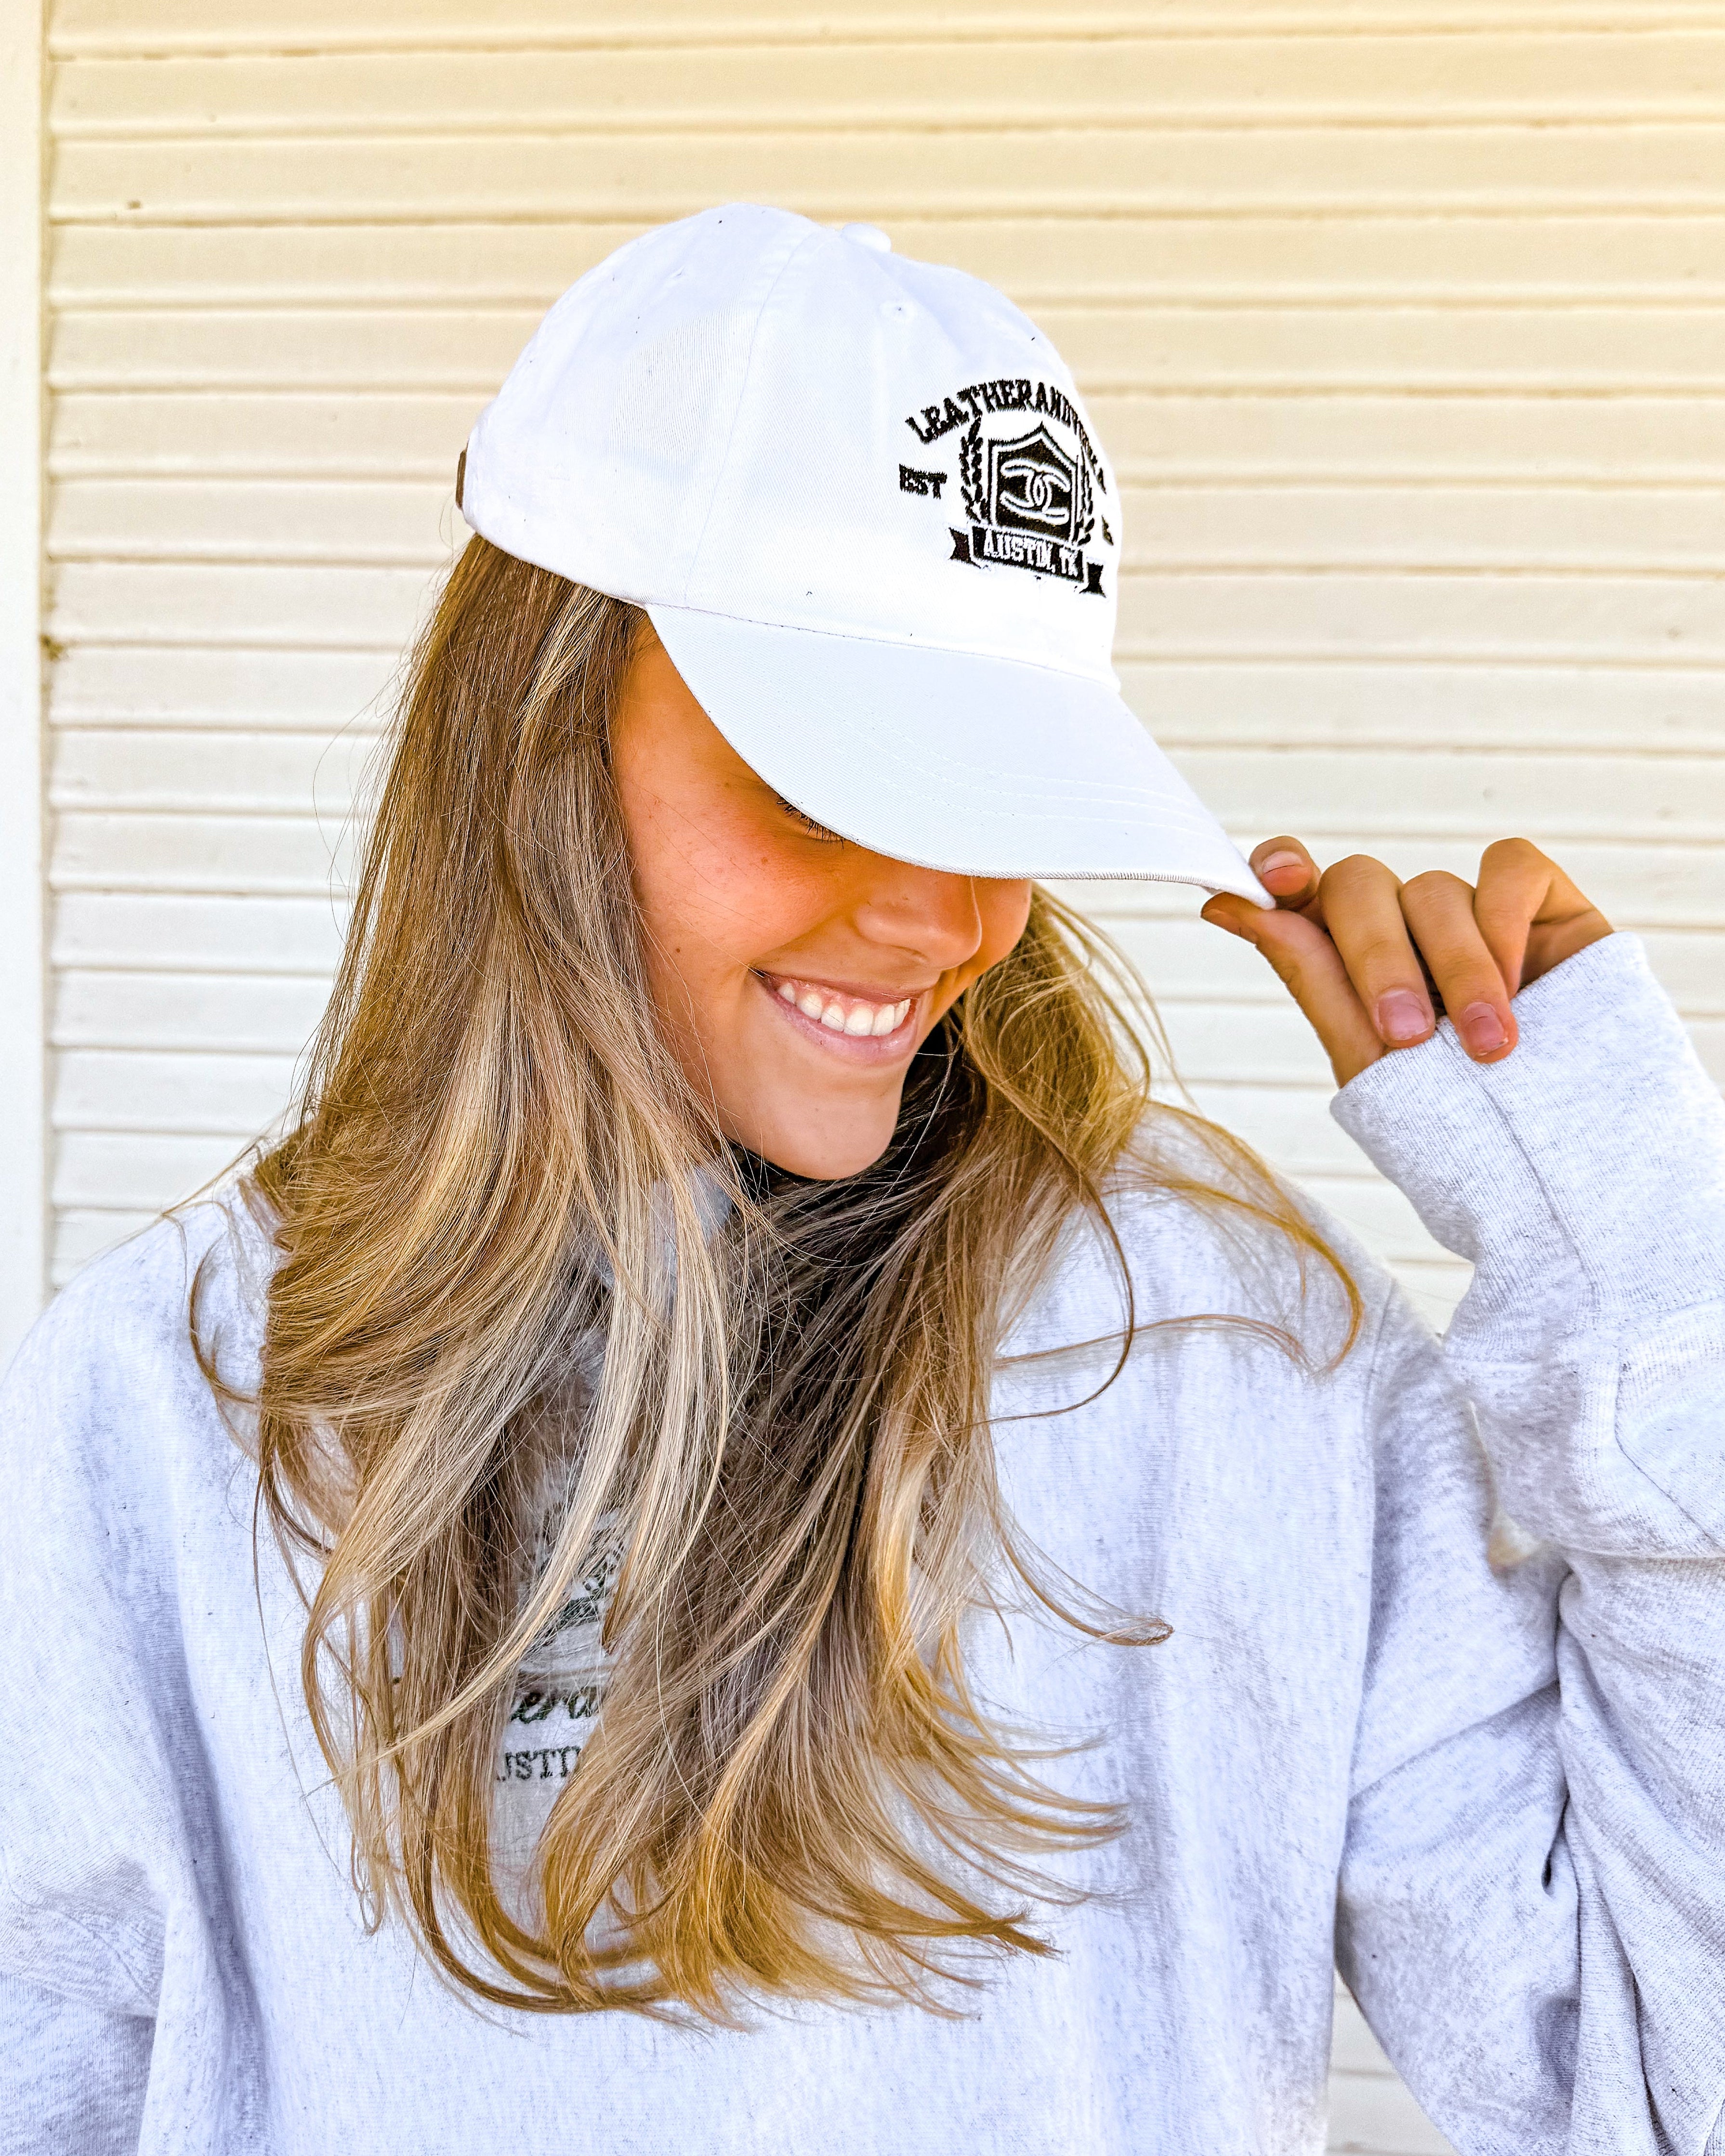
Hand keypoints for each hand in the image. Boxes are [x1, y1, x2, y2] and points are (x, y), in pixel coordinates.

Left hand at [1200, 838, 1613, 1087]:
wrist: (1563, 1161)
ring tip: (1488, 1048)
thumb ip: (1311, 978)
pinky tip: (1524, 987)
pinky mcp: (1542, 904)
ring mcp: (1471, 912)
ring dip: (1455, 970)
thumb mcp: (1373, 1063)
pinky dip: (1505, 924)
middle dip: (1376, 958)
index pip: (1301, 891)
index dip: (1281, 869)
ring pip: (1433, 889)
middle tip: (1409, 1035)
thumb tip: (1230, 903)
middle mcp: (1404, 927)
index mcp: (1348, 961)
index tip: (1273, 885)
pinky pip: (1510, 869)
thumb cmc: (1459, 1123)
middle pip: (1359, 886)